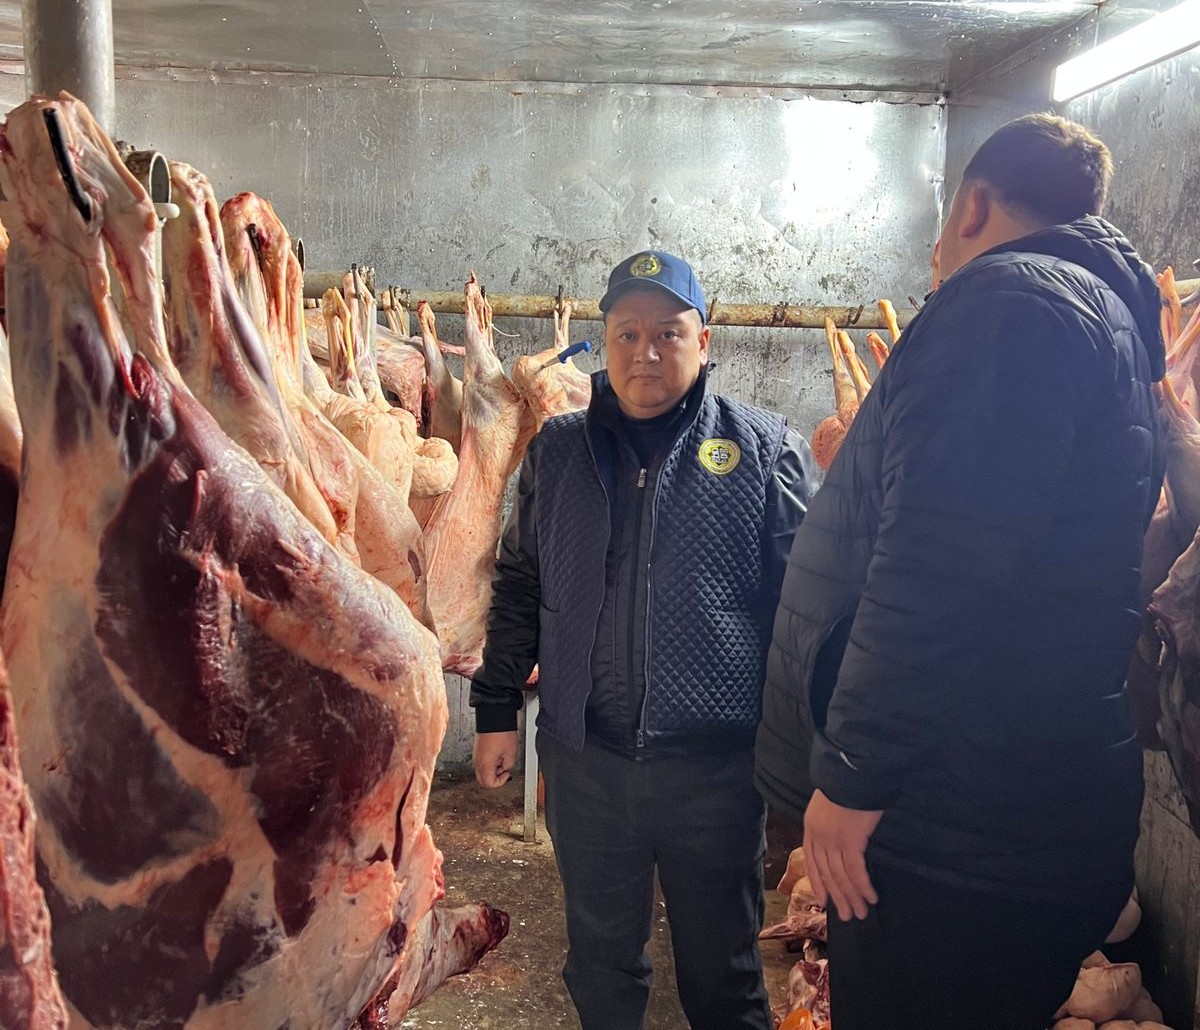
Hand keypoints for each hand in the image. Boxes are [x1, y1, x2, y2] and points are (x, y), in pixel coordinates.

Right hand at [473, 731, 518, 787]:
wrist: (494, 717)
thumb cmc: (501, 732)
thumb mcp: (511, 752)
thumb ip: (508, 765)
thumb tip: (505, 767)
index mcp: (485, 764)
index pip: (489, 783)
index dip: (500, 782)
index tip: (506, 774)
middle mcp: (477, 760)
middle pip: (482, 780)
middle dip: (494, 778)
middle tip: (503, 770)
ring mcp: (476, 754)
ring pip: (481, 771)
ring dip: (492, 770)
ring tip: (501, 759)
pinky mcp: (477, 749)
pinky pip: (481, 762)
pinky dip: (489, 762)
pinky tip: (497, 754)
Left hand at [803, 789, 882, 921]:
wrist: (851, 772)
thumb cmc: (845, 784)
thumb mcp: (828, 803)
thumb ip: (829, 821)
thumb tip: (838, 837)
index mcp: (810, 827)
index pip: (811, 861)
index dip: (818, 883)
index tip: (824, 902)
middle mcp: (819, 837)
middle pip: (827, 873)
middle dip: (838, 897)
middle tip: (848, 916)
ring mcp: (834, 840)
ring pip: (841, 876)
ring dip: (852, 897)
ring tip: (860, 913)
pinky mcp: (851, 841)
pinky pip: (856, 871)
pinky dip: (863, 887)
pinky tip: (870, 898)